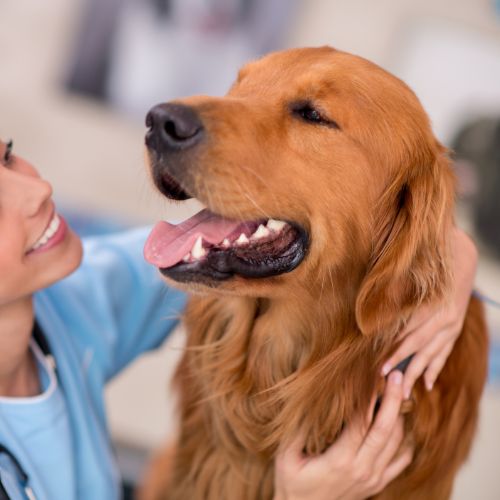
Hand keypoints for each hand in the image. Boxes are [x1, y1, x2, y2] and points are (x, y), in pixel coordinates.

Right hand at [274, 371, 412, 499]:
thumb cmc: (292, 483)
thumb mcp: (286, 455)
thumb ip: (298, 429)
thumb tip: (308, 399)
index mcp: (340, 460)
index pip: (361, 422)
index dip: (369, 397)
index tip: (372, 375)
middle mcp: (362, 469)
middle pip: (386, 429)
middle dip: (393, 399)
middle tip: (396, 376)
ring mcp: (373, 478)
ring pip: (396, 442)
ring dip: (399, 415)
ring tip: (397, 391)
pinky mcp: (377, 483)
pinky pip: (401, 460)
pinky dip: (405, 440)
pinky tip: (400, 423)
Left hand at [381, 227, 477, 397]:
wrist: (461, 259)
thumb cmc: (429, 266)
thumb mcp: (411, 276)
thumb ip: (393, 292)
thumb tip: (371, 310)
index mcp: (432, 307)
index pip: (409, 334)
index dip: (393, 350)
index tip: (378, 364)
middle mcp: (445, 319)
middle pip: (420, 347)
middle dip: (402, 365)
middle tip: (384, 379)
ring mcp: (453, 326)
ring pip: (433, 354)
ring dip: (418, 373)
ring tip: (405, 392)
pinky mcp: (455, 330)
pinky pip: (445, 353)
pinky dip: (436, 368)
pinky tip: (428, 384)